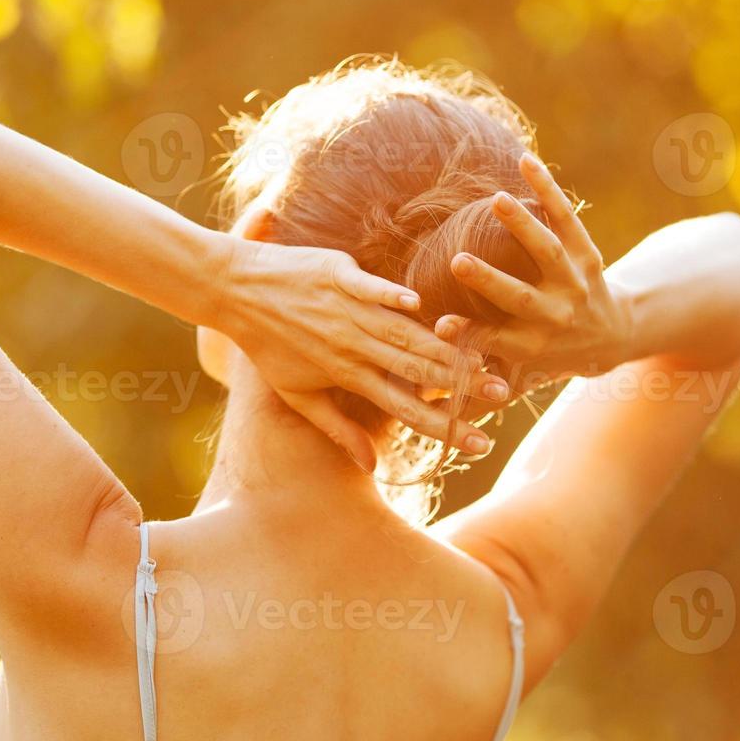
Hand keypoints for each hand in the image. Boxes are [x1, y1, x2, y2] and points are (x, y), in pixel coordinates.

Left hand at [218, 238, 508, 469]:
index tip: (481, 445)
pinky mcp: (338, 275)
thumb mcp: (298, 395)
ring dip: (443, 349)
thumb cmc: (268, 346)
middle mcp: (352, 347)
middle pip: (415, 371)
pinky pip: (371, 289)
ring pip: (403, 334)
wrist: (235, 291)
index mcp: (348, 377)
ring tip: (485, 360)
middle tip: (503, 398)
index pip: (405, 409)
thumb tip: (372, 465)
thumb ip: (339, 429)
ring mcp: (346, 310)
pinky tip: (419, 306)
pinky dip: (392, 298)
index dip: (444, 428)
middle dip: (462, 387)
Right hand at [435, 153, 631, 394]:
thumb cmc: (546, 352)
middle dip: (489, 281)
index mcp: (531, 346)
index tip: (439, 324)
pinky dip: (549, 190)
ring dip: (523, 226)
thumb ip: (478, 356)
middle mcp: (554, 316)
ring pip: (549, 251)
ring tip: (496, 200)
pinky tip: (526, 162)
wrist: (609, 337)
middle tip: (457, 261)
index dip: (468, 333)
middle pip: (519, 298)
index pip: (495, 340)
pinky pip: (568, 218)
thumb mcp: (517, 365)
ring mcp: (574, 283)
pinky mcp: (588, 254)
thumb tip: (435, 341)